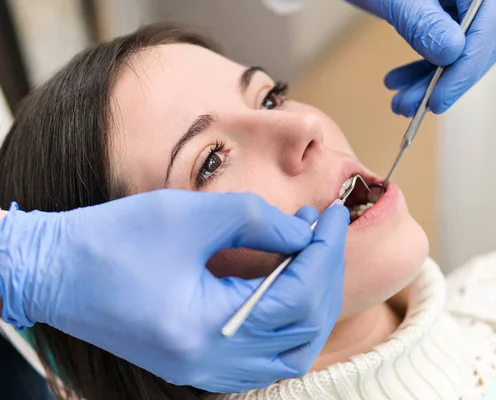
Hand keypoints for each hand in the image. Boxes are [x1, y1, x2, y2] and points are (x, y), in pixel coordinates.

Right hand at [0, 189, 348, 392]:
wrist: (55, 272)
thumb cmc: (112, 239)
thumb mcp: (192, 215)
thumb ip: (260, 221)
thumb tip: (305, 233)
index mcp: (205, 329)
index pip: (296, 295)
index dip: (324, 250)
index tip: (334, 215)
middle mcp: (209, 363)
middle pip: (301, 329)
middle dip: (324, 275)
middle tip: (325, 233)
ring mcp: (203, 371)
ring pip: (288, 353)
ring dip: (310, 306)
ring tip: (310, 258)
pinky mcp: (197, 365)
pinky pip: (262, 359)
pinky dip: (285, 326)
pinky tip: (285, 289)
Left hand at [347, 0, 495, 116]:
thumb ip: (424, 22)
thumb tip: (453, 53)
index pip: (486, 31)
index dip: (464, 71)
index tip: (438, 101)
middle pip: (477, 47)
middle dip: (444, 83)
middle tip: (412, 108)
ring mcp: (459, 7)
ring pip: (458, 55)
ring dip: (428, 84)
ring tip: (399, 103)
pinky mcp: (442, 18)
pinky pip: (442, 51)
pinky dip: (420, 71)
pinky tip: (396, 82)